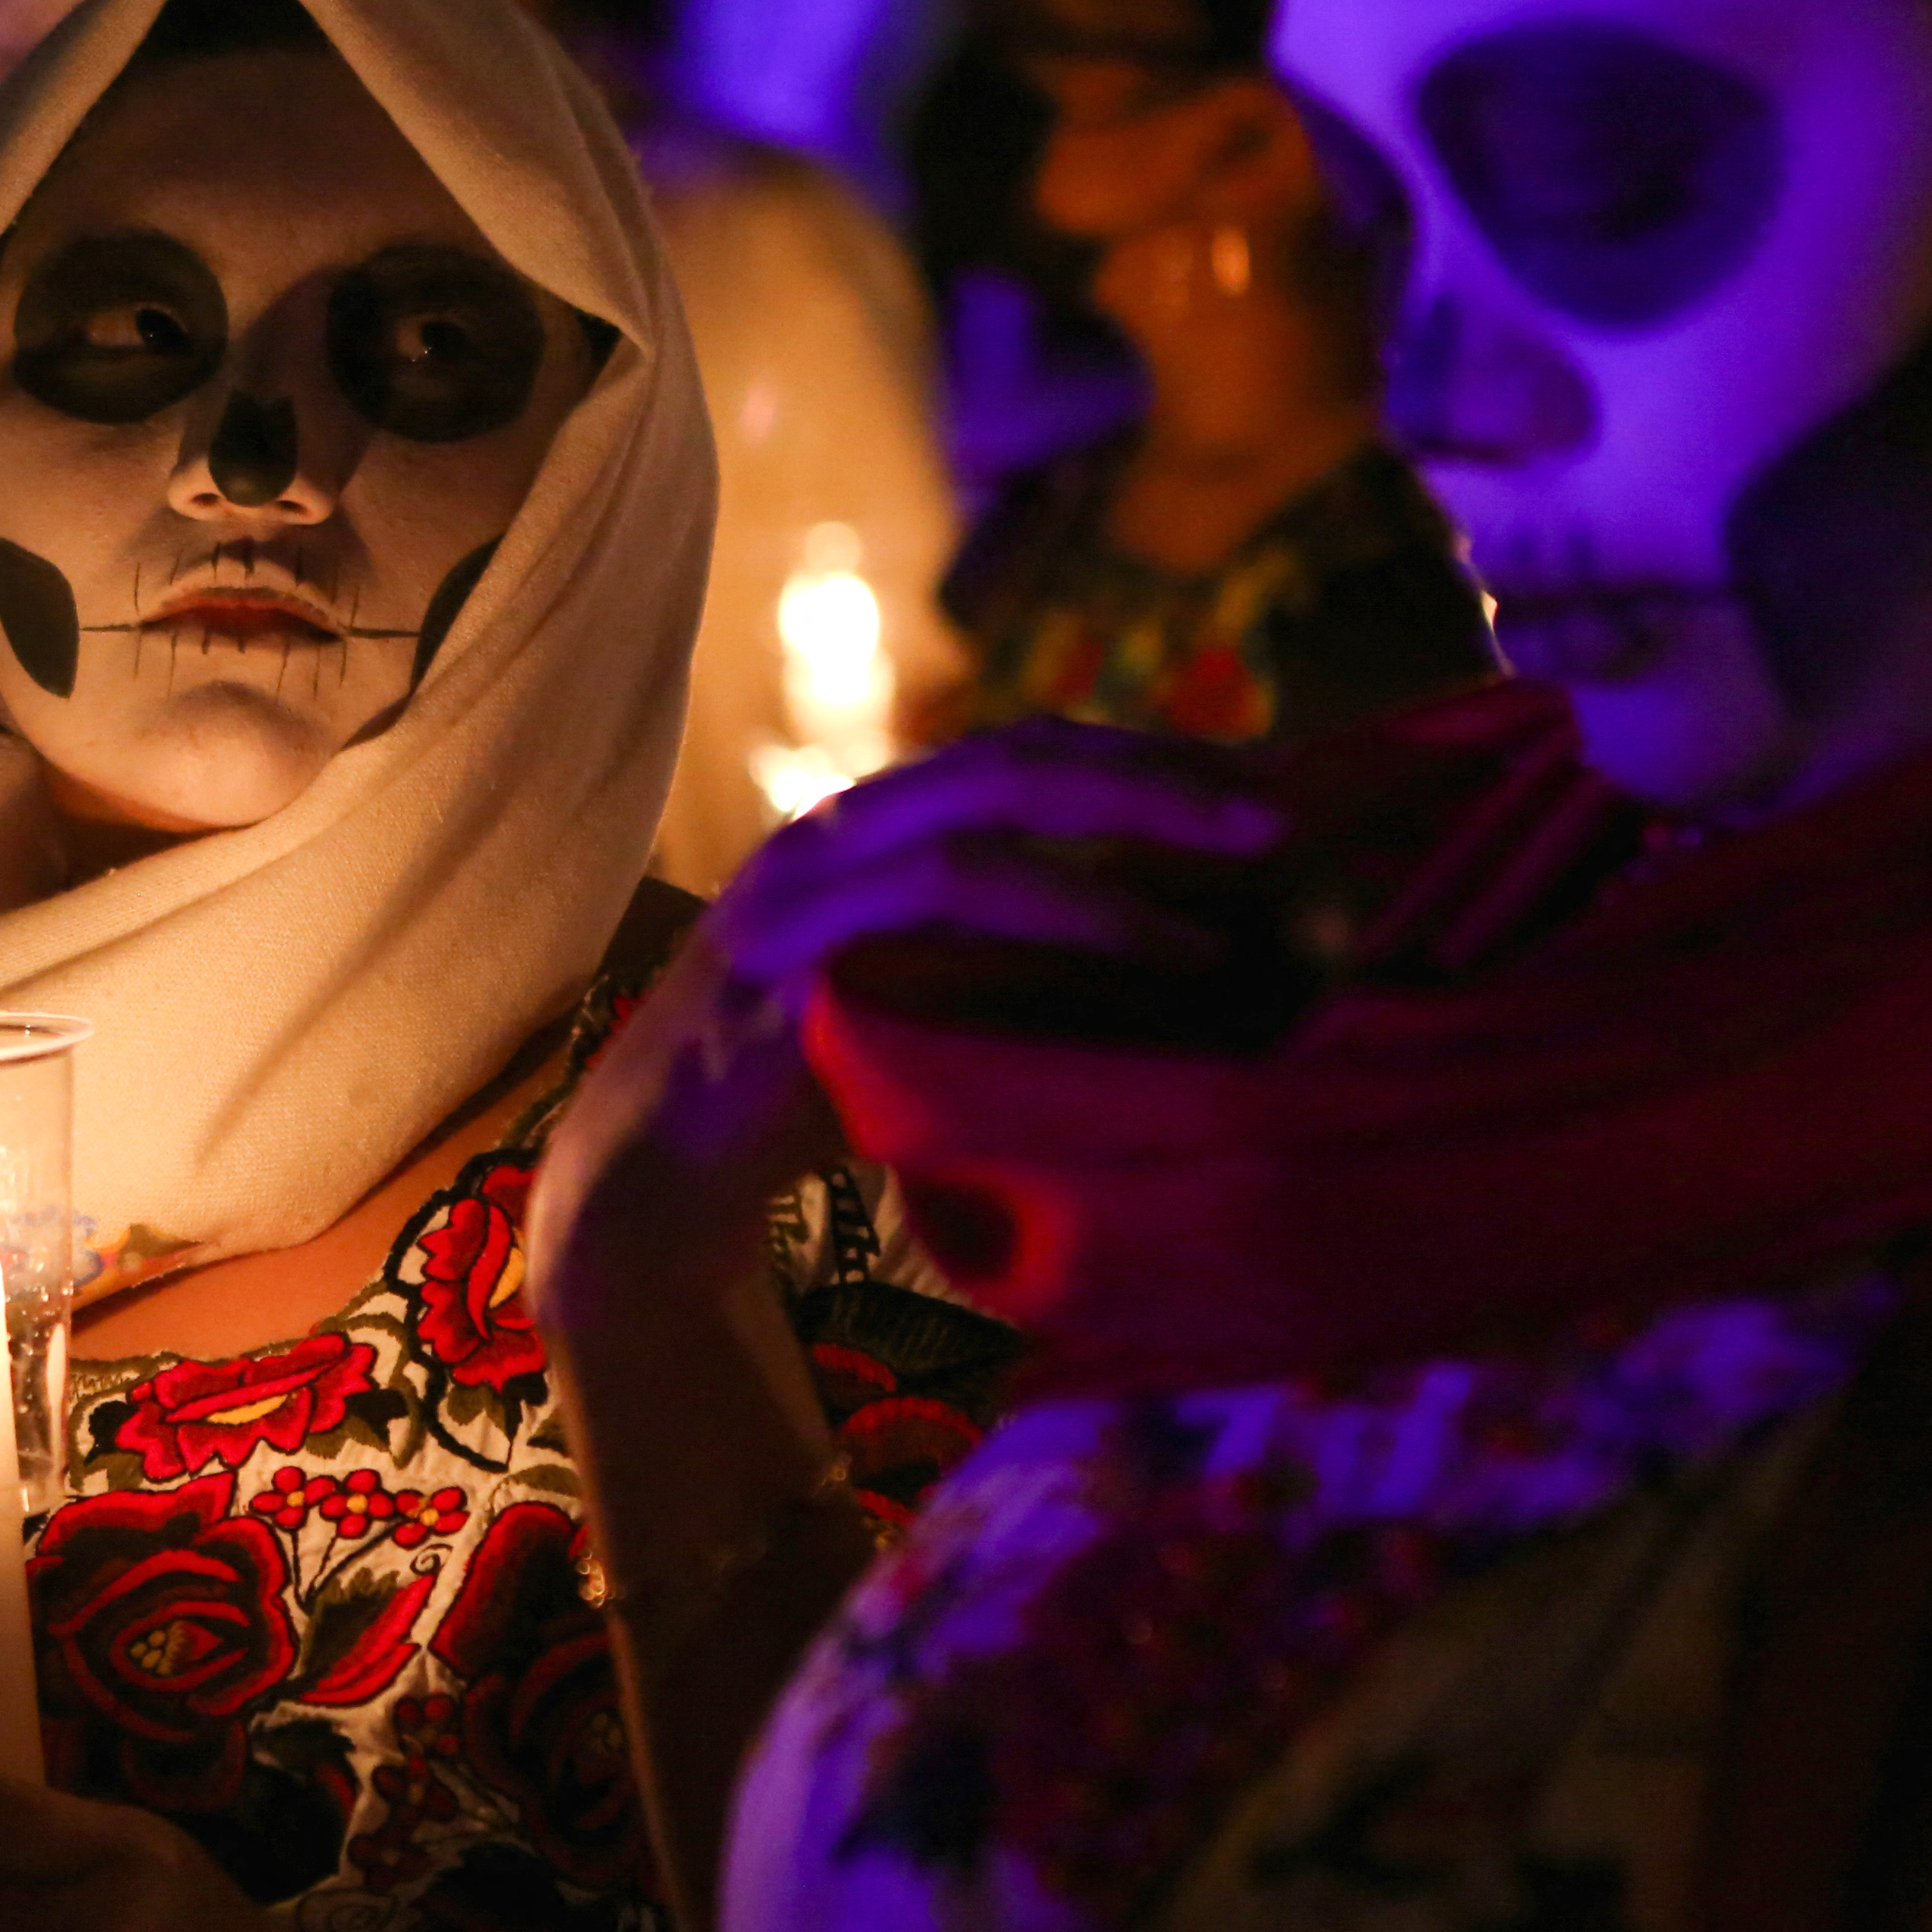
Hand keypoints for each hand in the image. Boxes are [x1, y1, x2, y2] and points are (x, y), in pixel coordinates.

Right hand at [534, 726, 1281, 1329]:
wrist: (656, 1175)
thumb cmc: (801, 1097)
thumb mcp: (930, 1007)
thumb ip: (1012, 965)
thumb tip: (1180, 959)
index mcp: (870, 832)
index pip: (1019, 757)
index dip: (1136, 758)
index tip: (1252, 785)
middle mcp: (836, 830)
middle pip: (1013, 757)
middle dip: (1152, 771)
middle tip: (1275, 808)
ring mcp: (806, 878)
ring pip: (982, 814)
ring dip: (1125, 839)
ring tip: (1238, 872)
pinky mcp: (788, 942)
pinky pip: (942, 898)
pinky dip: (1064, 914)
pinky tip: (1155, 952)